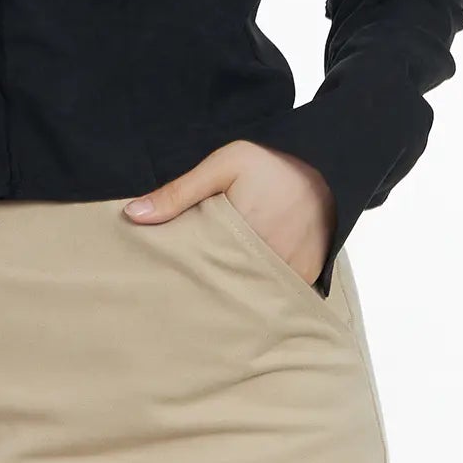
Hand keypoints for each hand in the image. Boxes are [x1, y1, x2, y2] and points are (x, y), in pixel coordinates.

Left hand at [121, 139, 335, 287]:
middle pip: (221, 287)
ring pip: (248, 295)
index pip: (198, 266)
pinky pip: (275, 297)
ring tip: (209, 292)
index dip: (180, 272)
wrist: (330, 168)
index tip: (162, 277)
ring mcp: (289, 274)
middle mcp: (266, 260)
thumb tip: (132, 215)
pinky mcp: (306, 280)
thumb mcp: (224, 165)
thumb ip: (179, 192)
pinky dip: (259, 295)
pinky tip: (241, 291)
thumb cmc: (273, 165)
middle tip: (178, 295)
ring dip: (231, 294)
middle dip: (203, 289)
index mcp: (240, 232)